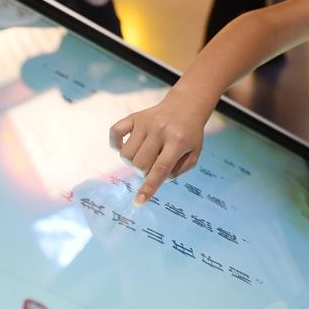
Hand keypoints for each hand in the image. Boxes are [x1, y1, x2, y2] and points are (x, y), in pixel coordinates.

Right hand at [109, 87, 212, 204]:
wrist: (185, 106)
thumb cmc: (189, 135)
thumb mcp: (193, 155)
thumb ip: (177, 172)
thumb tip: (153, 179)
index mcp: (177, 141)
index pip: (160, 169)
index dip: (148, 187)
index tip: (138, 202)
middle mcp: (160, 130)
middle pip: (139, 164)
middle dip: (143, 172)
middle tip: (153, 165)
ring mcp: (145, 122)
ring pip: (126, 154)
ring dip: (132, 162)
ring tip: (144, 156)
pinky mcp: (134, 116)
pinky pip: (115, 132)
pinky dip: (116, 144)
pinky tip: (127, 145)